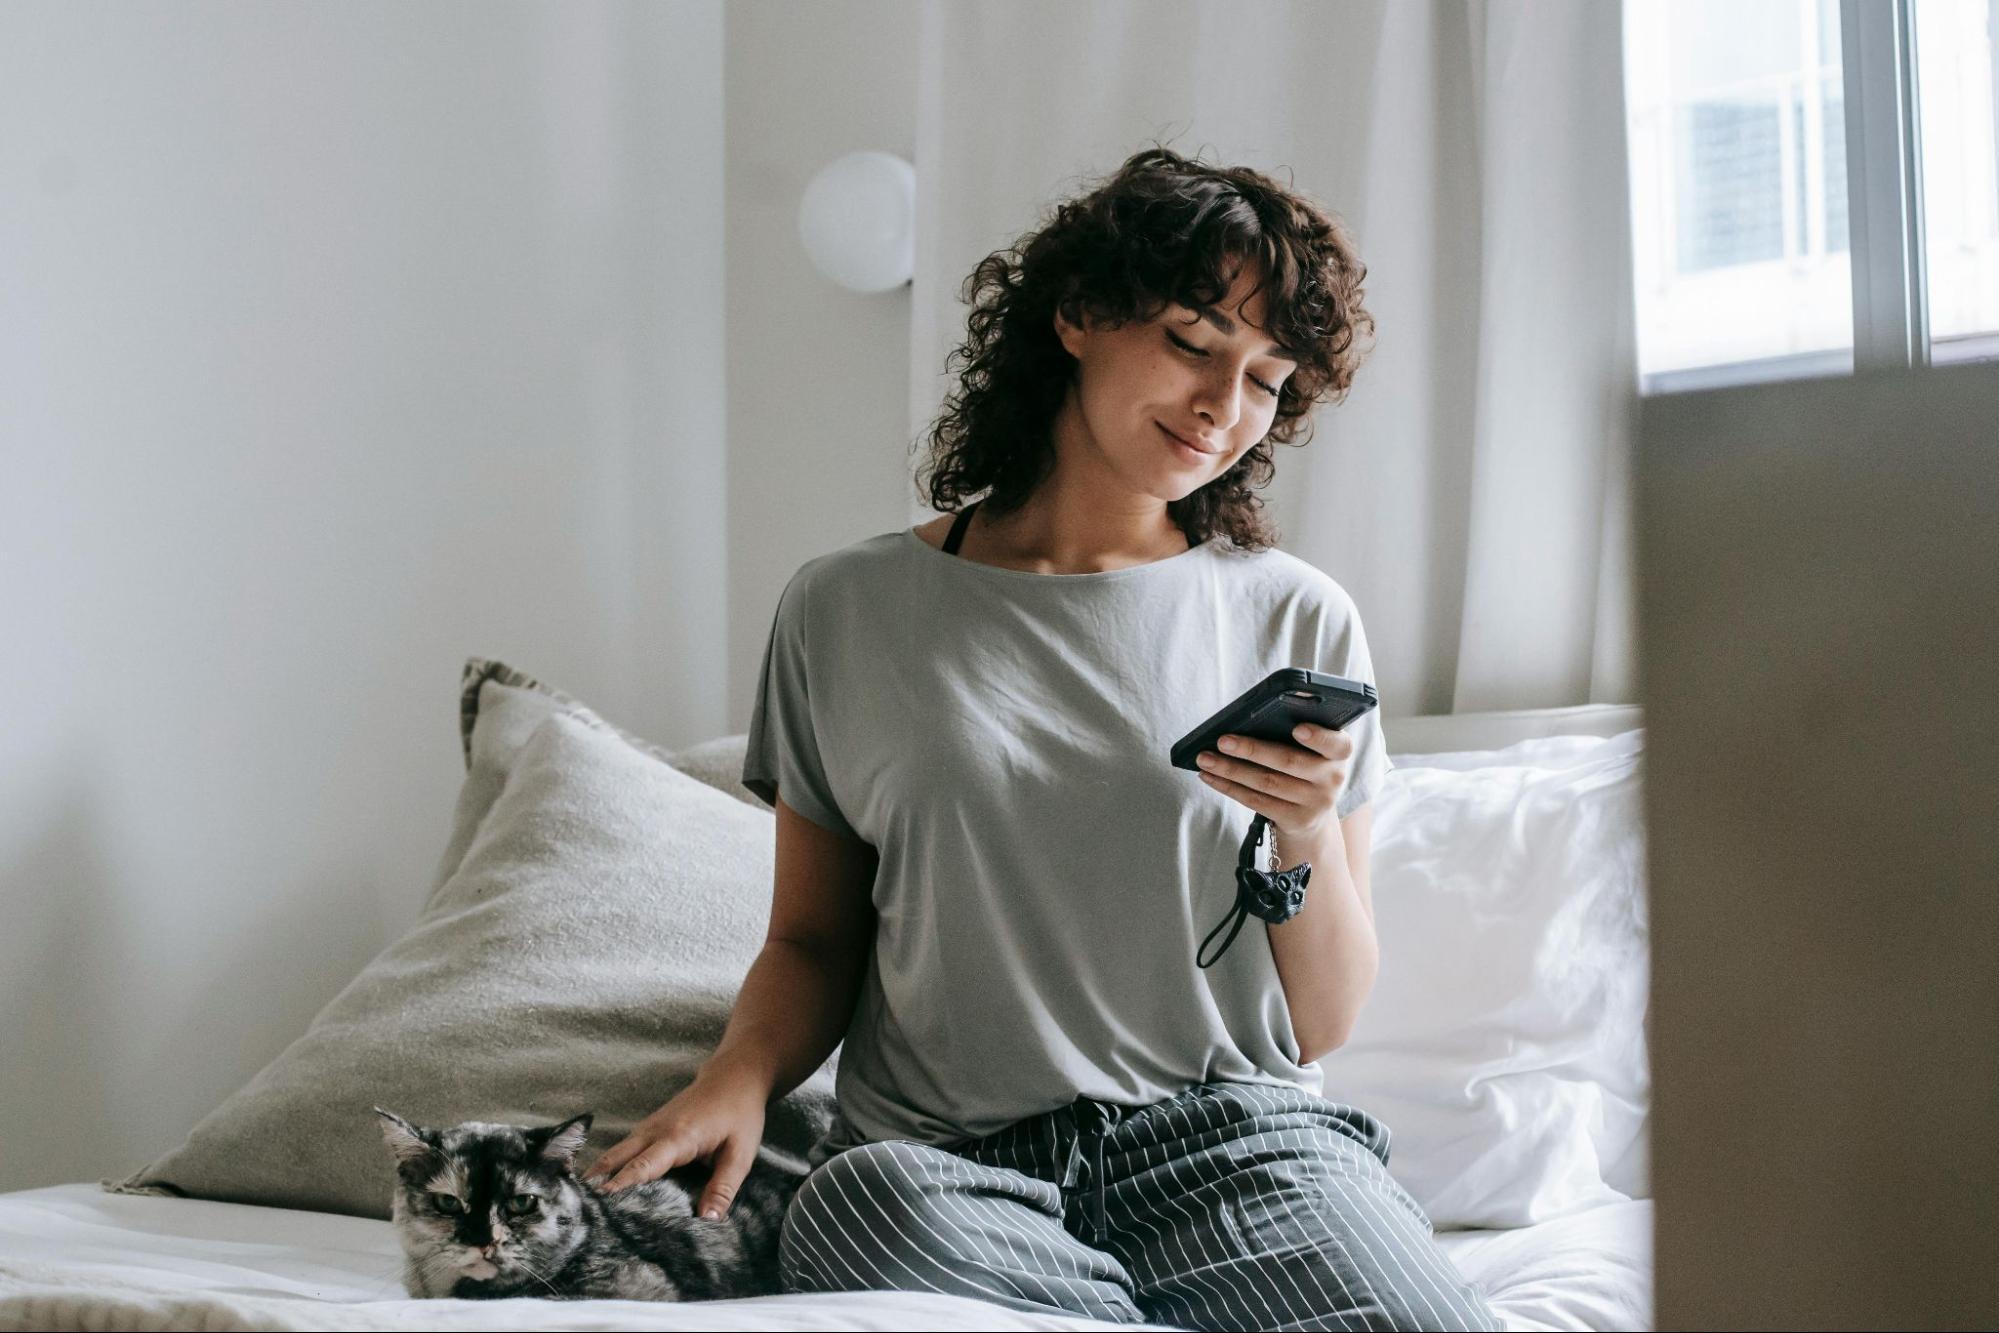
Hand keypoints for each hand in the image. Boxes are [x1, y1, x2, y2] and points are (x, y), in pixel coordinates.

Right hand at [577, 1064, 768, 1218]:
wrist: (734, 1076)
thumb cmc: (739, 1113)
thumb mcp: (741, 1153)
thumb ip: (723, 1187)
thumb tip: (708, 1221)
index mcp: (677, 1137)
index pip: (642, 1166)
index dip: (620, 1186)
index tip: (599, 1207)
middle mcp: (655, 1131)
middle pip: (616, 1159)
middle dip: (596, 1186)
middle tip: (579, 1216)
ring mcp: (648, 1127)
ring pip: (614, 1154)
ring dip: (598, 1177)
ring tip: (581, 1209)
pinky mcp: (648, 1129)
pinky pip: (622, 1150)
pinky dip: (608, 1168)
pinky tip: (601, 1188)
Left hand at [1193, 723, 1353, 844]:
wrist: (1313, 812)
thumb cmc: (1305, 763)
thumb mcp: (1313, 748)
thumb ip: (1297, 729)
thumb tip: (1252, 716)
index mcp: (1340, 752)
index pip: (1337, 744)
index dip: (1318, 737)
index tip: (1297, 728)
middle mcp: (1332, 779)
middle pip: (1288, 762)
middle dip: (1252, 750)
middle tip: (1223, 740)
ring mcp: (1315, 803)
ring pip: (1266, 783)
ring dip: (1231, 769)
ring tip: (1205, 758)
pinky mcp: (1295, 819)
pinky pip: (1256, 801)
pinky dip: (1229, 787)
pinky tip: (1210, 776)